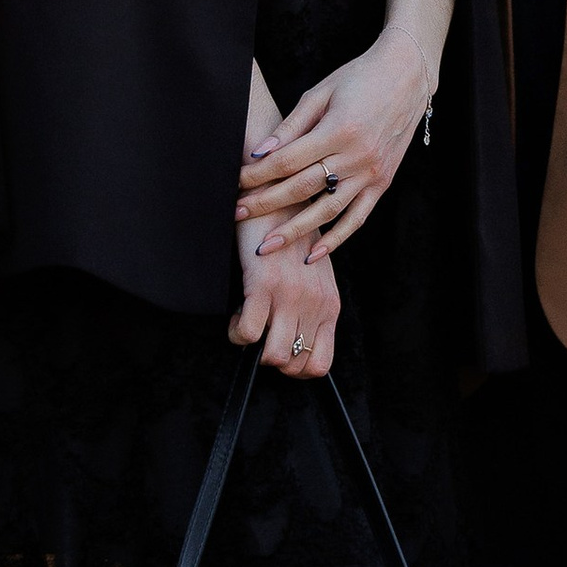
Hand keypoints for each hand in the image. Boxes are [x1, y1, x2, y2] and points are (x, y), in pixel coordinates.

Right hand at [232, 217, 340, 375]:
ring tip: (248, 324)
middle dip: (272, 359)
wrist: (279, 198)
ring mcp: (291, 297)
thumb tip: (293, 337)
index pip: (320, 364)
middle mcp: (315, 305)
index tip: (278, 349)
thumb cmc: (292, 237)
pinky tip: (237, 313)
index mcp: (329, 305)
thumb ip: (311, 306)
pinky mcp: (264, 286)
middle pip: (295, 366)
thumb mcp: (313, 276)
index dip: (294, 369)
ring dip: (255, 349)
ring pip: (274, 356)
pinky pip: (248, 333)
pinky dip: (237, 332)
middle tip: (261, 336)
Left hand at [234, 24, 435, 259]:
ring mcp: (372, 172)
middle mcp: (357, 155)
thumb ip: (291, 125)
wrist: (407, 76)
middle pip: (302, 188)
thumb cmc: (360, 78)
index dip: (258, 175)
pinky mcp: (383, 182)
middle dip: (265, 204)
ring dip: (295, 230)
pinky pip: (357, 217)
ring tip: (268, 246)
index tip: (236, 183)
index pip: (288, 161)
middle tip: (237, 214)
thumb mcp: (321, 92)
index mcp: (338, 130)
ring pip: (327, 211)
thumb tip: (260, 153)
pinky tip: (314, 254)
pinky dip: (337, 238)